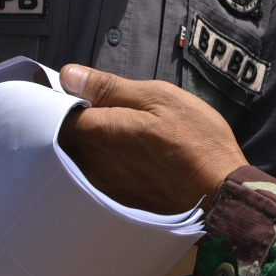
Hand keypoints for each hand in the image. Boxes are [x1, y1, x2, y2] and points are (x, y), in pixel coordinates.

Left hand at [57, 65, 247, 214]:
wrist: (220, 192)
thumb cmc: (195, 140)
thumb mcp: (157, 97)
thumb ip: (109, 88)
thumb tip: (69, 76)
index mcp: (101, 133)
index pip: (55, 114)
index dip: (59, 98)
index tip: (74, 88)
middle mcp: (93, 164)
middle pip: (65, 137)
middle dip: (75, 119)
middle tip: (103, 105)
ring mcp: (103, 185)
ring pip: (80, 156)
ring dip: (91, 140)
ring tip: (123, 129)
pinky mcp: (116, 199)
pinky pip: (96, 174)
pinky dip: (104, 160)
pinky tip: (131, 153)